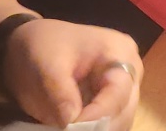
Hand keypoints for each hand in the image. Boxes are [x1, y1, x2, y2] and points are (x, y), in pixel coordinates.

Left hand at [4, 19, 141, 128]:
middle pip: (124, 111)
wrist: (34, 43)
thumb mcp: (45, 63)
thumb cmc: (43, 46)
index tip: (71, 127)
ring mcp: (124, 89)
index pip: (118, 92)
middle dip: (98, 127)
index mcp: (120, 52)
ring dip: (97, 130)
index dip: (98, 114)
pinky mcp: (113, 105)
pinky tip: (74, 128)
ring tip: (68, 128)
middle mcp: (130, 72)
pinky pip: (110, 125)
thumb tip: (70, 122)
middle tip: (68, 130)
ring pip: (120, 123)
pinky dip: (94, 130)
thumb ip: (60, 92)